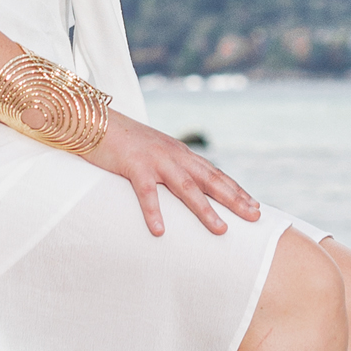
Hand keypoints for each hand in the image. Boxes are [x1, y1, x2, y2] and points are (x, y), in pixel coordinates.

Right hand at [91, 113, 264, 238]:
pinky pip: (145, 193)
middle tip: (255, 217)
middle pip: (210, 180)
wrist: (95, 119)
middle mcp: (174, 156)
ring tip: (221, 230)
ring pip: (186, 188)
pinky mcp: (133, 166)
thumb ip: (169, 167)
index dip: (236, 190)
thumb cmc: (124, 141)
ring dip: (205, 210)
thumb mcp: (154, 152)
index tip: (255, 205)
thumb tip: (183, 188)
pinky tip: (159, 231)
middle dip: (234, 199)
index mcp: (180, 154)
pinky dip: (153, 212)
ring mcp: (155, 160)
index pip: (215, 173)